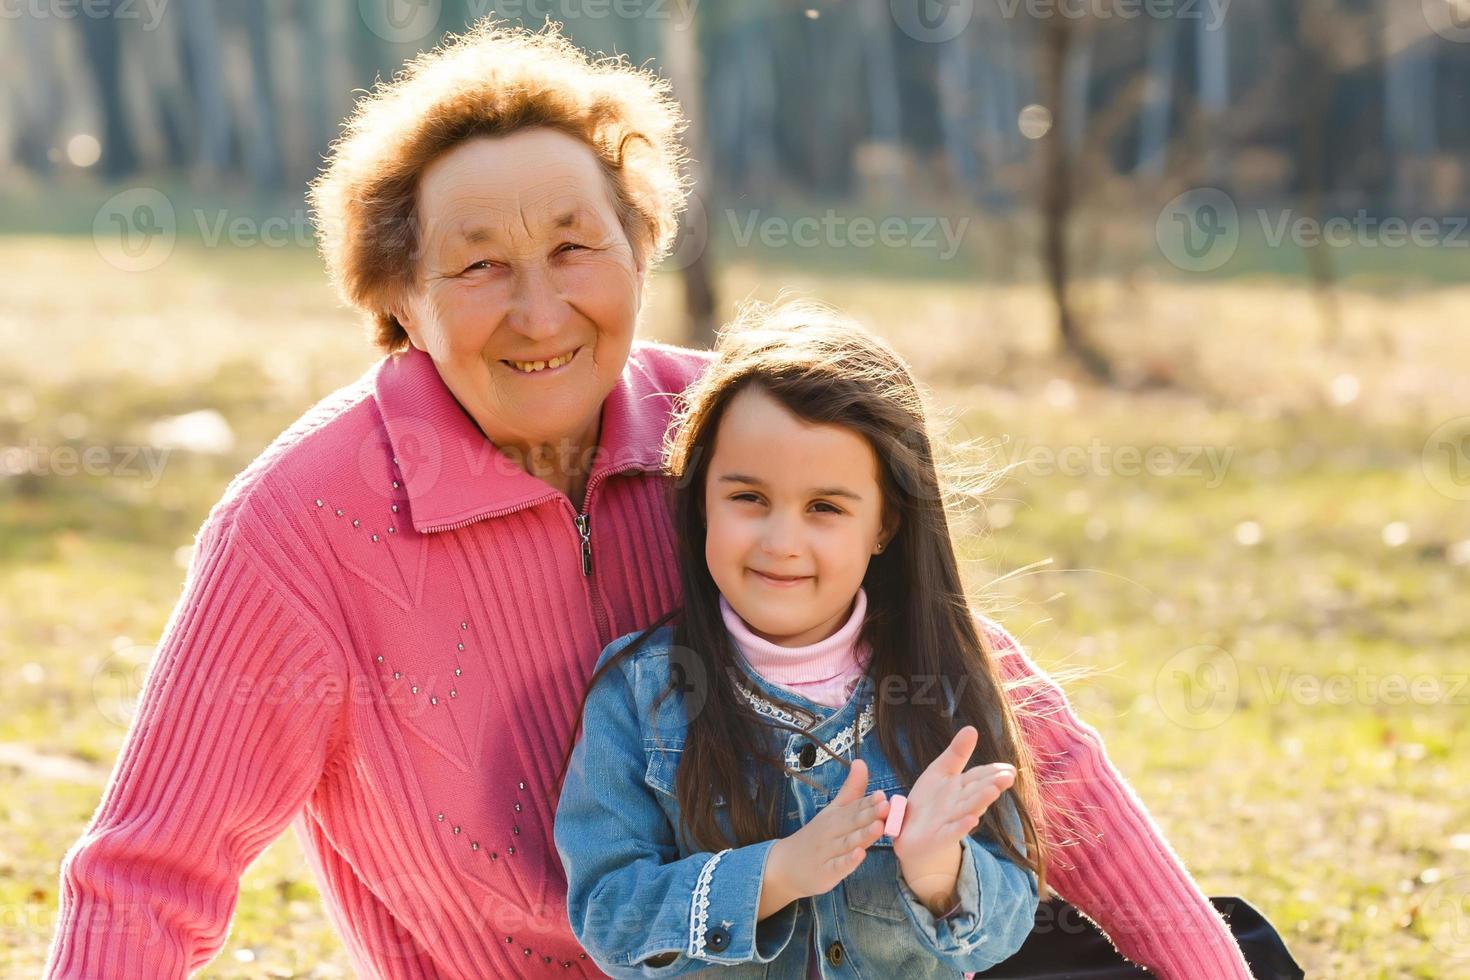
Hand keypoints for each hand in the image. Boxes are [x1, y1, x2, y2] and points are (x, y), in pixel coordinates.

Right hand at [768, 758, 889, 901]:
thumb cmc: (817, 836)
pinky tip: (860, 855)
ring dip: (863, 834)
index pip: (854, 806)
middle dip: (870, 814)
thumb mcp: (833, 810)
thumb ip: (851, 789)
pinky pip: (838, 866)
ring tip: (878, 826)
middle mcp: (832, 831)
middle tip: (886, 806)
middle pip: (853, 822)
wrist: (786, 864)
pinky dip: (848, 862)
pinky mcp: (826, 872)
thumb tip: (861, 761)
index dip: (869, 802)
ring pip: (848, 843)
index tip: (883, 795)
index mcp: (836, 815)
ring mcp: (828, 852)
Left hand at [892, 726, 1015, 911]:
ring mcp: (951, 821)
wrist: (911, 835)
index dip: (993, 772)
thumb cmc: (930, 802)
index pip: (980, 777)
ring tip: (993, 791)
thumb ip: (957, 753)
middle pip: (978, 792)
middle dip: (992, 784)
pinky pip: (951, 831)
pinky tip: (971, 821)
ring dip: (981, 801)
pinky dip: (961, 826)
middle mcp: (960, 804)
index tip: (1009, 768)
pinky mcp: (939, 837)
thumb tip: (972, 728)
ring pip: (968, 809)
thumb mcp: (940, 772)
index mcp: (962, 787)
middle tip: (1009, 776)